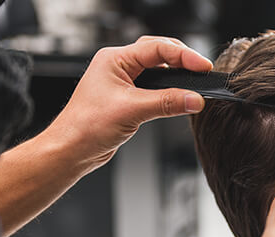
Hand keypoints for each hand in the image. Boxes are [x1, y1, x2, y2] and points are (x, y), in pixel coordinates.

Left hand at [46, 36, 212, 168]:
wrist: (71, 150)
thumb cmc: (86, 127)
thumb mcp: (132, 111)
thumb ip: (167, 103)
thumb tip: (194, 99)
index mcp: (114, 59)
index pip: (157, 48)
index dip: (183, 56)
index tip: (202, 66)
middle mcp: (118, 67)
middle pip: (158, 53)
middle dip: (182, 60)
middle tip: (202, 71)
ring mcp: (122, 82)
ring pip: (157, 71)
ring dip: (175, 76)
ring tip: (193, 84)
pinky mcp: (127, 99)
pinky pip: (154, 88)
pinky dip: (169, 92)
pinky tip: (178, 99)